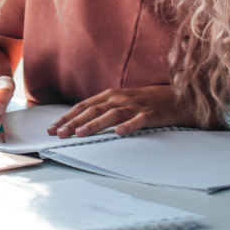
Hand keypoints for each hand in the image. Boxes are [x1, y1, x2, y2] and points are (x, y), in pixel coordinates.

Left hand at [48, 85, 201, 137]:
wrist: (178, 98)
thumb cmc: (146, 102)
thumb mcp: (121, 102)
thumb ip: (103, 110)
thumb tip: (79, 122)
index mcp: (110, 96)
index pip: (83, 106)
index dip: (66, 117)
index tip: (51, 128)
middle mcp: (119, 98)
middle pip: (92, 110)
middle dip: (73, 122)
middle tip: (58, 134)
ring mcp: (135, 106)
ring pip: (111, 114)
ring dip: (95, 124)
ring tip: (80, 134)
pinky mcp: (151, 113)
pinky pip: (139, 120)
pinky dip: (129, 126)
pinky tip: (120, 133)